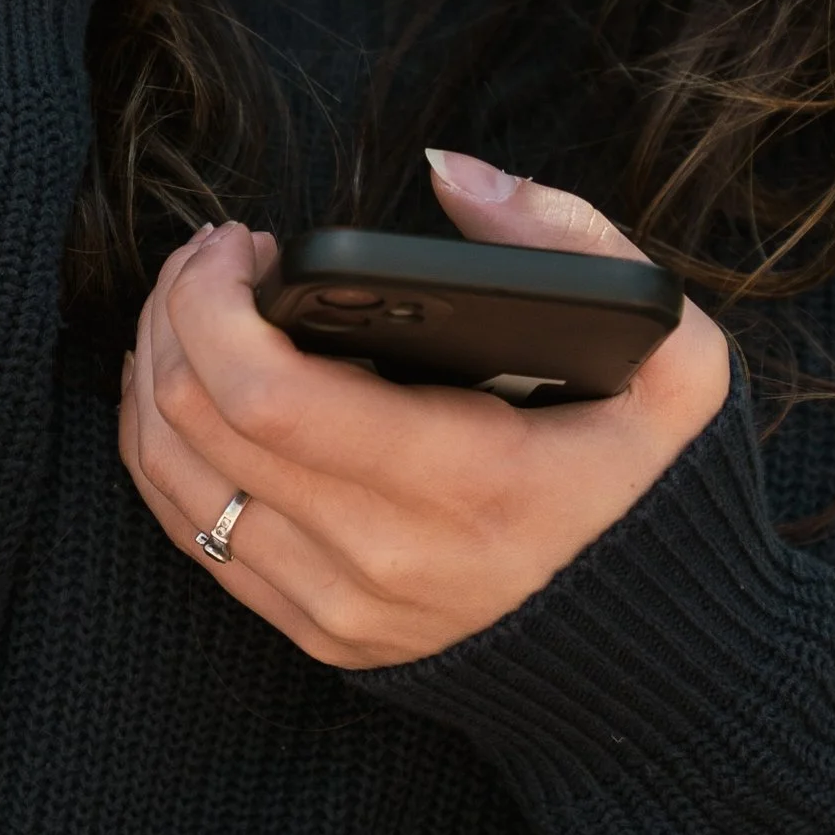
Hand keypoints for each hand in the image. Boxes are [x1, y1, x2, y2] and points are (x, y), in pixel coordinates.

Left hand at [117, 154, 732, 666]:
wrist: (655, 661)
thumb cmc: (654, 489)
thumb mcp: (677, 360)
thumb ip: (574, 245)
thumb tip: (453, 173)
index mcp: (465, 484)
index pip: (266, 394)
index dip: (212, 300)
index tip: (241, 242)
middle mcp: (383, 559)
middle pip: (198, 422)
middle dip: (177, 310)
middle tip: (217, 256)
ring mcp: (337, 607)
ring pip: (171, 476)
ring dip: (157, 369)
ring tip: (197, 305)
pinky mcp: (312, 632)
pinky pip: (189, 529)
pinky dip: (164, 444)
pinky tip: (192, 383)